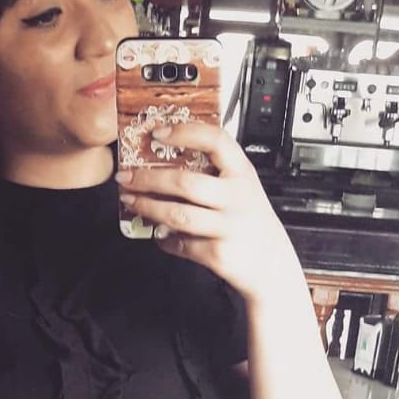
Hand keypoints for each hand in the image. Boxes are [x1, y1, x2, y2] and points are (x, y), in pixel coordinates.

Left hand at [116, 121, 300, 304]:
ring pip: (178, 215)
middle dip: (148, 179)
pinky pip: (182, 245)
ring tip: (131, 202)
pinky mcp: (217, 254)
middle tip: (126, 177)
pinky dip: (164, 240)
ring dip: (148, 207)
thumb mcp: (242, 190)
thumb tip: (166, 164)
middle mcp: (236, 198)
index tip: (158, 133)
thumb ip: (215, 175)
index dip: (184, 133)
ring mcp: (227, 227)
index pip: (215, 141)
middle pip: (185, 182)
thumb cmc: (251, 223)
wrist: (273, 266)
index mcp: (242, 173)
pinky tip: (158, 234)